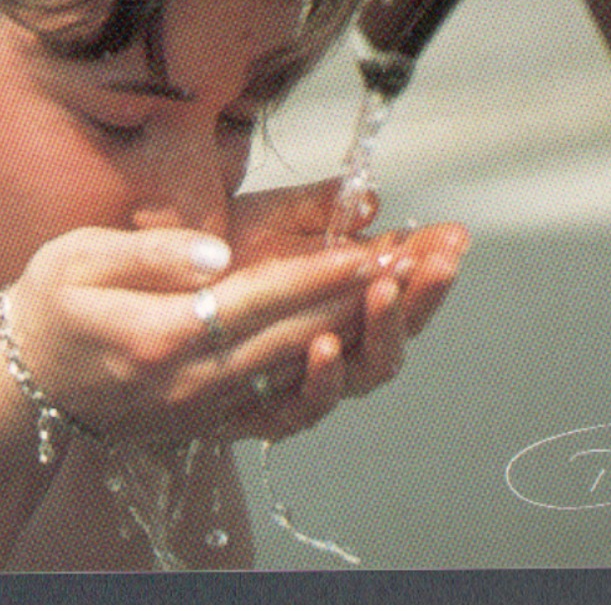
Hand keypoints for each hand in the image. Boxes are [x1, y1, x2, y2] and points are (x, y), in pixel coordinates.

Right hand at [0, 224, 377, 445]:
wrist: (20, 384)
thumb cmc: (47, 306)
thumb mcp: (79, 257)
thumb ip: (153, 253)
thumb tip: (218, 253)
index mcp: (159, 335)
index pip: (260, 300)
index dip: (321, 275)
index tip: (372, 250)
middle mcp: (190, 383)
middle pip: (295, 337)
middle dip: (361, 300)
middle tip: (414, 266)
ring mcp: (202, 411)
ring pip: (298, 373)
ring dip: (357, 336)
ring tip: (403, 297)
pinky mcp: (208, 425)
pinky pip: (280, 412)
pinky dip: (325, 383)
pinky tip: (356, 349)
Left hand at [228, 179, 468, 398]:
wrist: (154, 303)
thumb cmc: (218, 260)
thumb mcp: (271, 218)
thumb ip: (320, 207)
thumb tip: (371, 198)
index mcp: (347, 293)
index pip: (404, 280)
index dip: (432, 261)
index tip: (456, 237)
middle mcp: (341, 339)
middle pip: (400, 328)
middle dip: (424, 294)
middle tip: (440, 263)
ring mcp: (311, 377)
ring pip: (368, 369)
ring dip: (382, 330)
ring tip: (385, 292)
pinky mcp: (271, 411)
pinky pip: (307, 406)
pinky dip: (324, 378)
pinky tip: (326, 346)